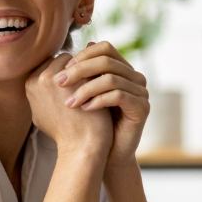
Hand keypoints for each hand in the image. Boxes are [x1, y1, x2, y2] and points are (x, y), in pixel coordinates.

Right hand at [25, 52, 112, 158]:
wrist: (80, 147)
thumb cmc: (64, 133)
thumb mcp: (41, 113)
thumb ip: (40, 93)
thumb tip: (42, 79)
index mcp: (30, 83)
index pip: (50, 64)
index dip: (66, 73)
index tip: (78, 84)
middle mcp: (41, 78)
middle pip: (63, 59)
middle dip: (77, 68)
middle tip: (90, 80)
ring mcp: (60, 77)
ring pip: (78, 60)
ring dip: (88, 68)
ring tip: (98, 82)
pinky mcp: (79, 79)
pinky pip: (91, 66)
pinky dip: (98, 73)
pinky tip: (105, 84)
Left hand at [53, 41, 149, 166]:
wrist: (106, 153)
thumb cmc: (90, 122)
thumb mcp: (81, 93)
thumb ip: (76, 74)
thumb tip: (63, 54)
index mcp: (121, 69)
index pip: (104, 48)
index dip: (82, 56)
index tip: (62, 70)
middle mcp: (134, 77)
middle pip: (106, 60)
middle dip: (79, 70)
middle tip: (59, 83)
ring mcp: (141, 92)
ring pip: (111, 78)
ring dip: (85, 89)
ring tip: (68, 103)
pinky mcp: (142, 108)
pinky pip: (119, 96)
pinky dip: (98, 101)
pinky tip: (84, 109)